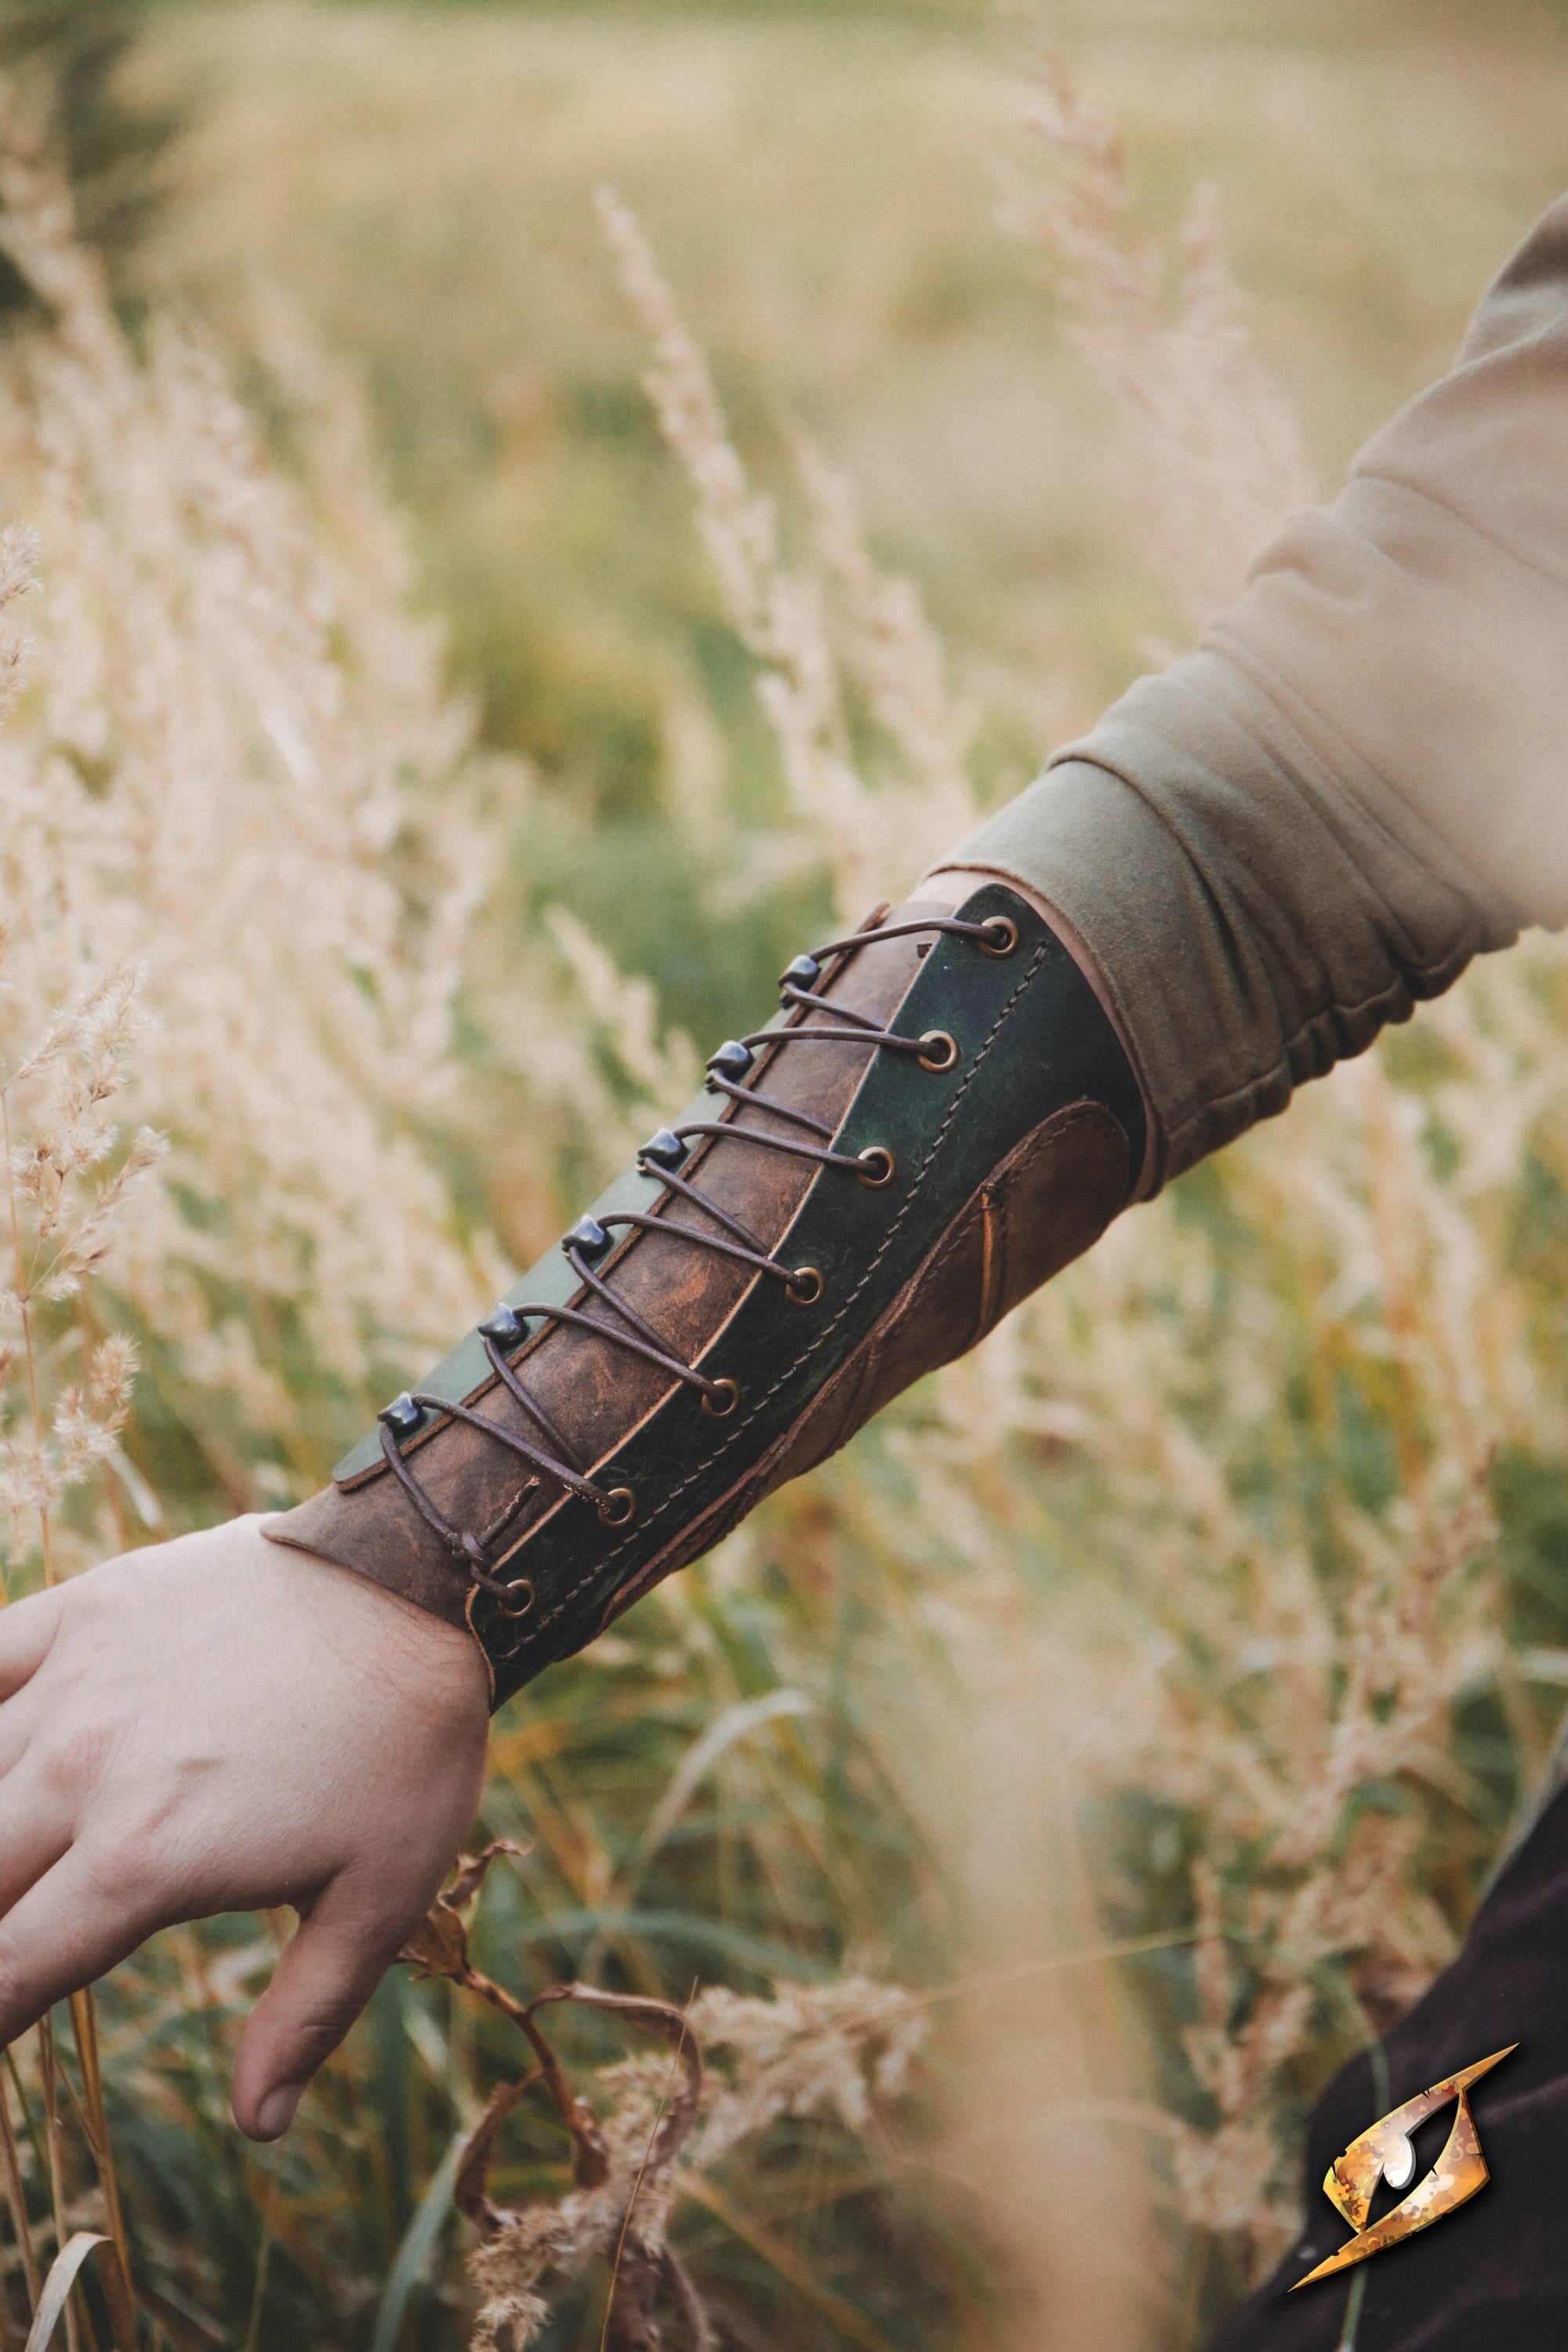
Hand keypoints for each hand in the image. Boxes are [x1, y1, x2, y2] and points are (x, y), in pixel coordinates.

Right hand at [0, 1515, 488, 2138]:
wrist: (424, 1578)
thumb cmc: (408, 1745)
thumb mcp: (383, 1897)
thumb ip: (308, 2015)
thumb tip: (259, 2125)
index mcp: (147, 1859)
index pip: (8, 1973)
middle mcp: (85, 1772)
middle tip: (15, 1938)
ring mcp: (76, 1684)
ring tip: (13, 1862)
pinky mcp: (86, 1609)